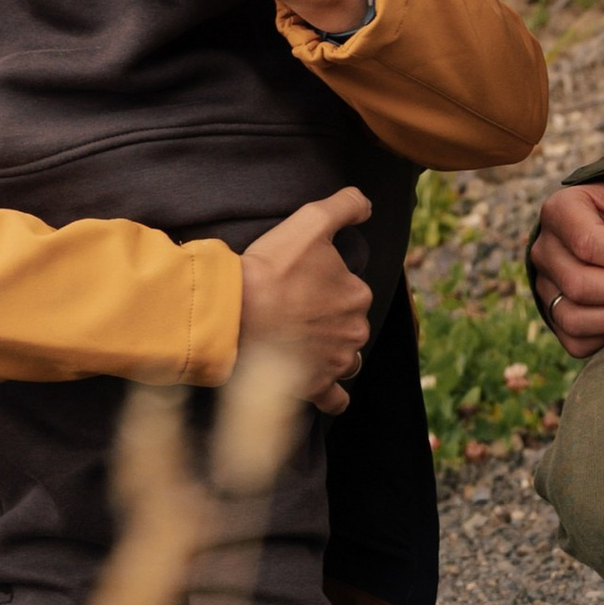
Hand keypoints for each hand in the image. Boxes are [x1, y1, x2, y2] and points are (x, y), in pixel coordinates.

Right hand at [238, 187, 372, 413]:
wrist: (236, 313)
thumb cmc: (272, 268)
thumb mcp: (310, 221)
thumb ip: (345, 206)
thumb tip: (367, 205)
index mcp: (356, 294)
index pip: (351, 290)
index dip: (328, 285)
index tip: (302, 282)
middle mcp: (354, 331)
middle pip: (349, 324)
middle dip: (331, 319)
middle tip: (298, 311)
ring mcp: (335, 363)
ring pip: (345, 358)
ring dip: (333, 352)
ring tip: (307, 344)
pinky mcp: (315, 389)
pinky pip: (335, 399)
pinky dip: (332, 395)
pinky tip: (322, 386)